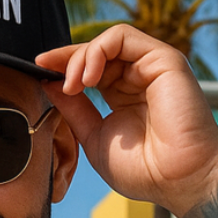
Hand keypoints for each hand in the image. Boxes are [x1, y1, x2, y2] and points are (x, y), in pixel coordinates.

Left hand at [37, 25, 217, 217]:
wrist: (179, 180)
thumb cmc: (144, 170)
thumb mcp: (95, 137)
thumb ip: (74, 109)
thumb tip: (49, 83)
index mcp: (124, 96)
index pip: (90, 69)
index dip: (63, 66)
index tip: (38, 70)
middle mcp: (139, 77)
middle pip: (95, 52)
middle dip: (67, 61)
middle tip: (49, 77)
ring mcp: (151, 66)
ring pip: (107, 41)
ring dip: (80, 57)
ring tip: (72, 84)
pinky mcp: (163, 59)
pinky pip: (122, 37)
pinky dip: (97, 50)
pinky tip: (87, 77)